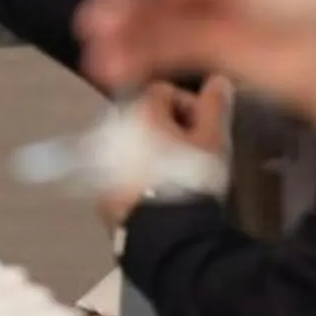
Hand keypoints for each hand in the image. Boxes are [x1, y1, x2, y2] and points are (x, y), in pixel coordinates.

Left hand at [99, 77, 233, 229]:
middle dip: (169, 128)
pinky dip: (136, 173)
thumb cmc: (192, 180)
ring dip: (151, 150)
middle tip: (194, 152)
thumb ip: (216, 104)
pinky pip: (120, 170)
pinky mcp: (98, 188)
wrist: (167, 235)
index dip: (189, 105)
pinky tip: (157, 191)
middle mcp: (111, 128)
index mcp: (138, 111)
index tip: (205, 129)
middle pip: (144, 116)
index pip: (163, 91)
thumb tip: (217, 80)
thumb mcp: (214, 139)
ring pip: (131, 143)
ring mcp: (101, 160)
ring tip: (177, 174)